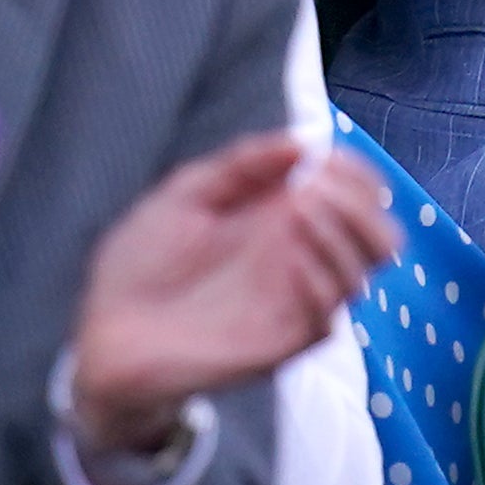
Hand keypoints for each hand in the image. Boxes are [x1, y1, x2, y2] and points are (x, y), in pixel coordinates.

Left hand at [71, 133, 397, 453]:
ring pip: (364, 272)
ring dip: (344, 234)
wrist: (105, 334)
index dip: (356, 172)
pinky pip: (327, 316)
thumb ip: (241, 164)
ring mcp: (292, 303)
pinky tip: (290, 260)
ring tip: (300, 212)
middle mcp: (298, 261)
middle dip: (363, 203)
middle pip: (380, 236)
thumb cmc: (140, 265)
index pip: (354, 197)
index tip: (329, 157)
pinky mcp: (280, 343)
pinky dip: (321, 280)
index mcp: (281, 222)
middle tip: (318, 188)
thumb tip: (303, 142)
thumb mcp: (185, 195)